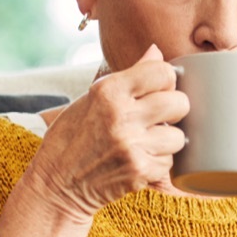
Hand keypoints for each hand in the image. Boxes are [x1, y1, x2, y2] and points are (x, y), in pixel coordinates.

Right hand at [21, 43, 188, 220]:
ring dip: (167, 141)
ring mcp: (131, 145)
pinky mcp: (139, 172)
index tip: (158, 90)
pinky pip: (169, 162)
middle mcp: (121, 116)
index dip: (165, 81)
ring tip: (146, 142)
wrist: (56, 185)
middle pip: (179, 102)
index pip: (163, 72)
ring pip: (178, 136)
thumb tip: (156, 51)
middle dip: (174, 110)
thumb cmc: (73, 137)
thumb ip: (129, 75)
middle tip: (158, 118)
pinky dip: (158, 162)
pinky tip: (139, 159)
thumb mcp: (91, 98)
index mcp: (107, 91)